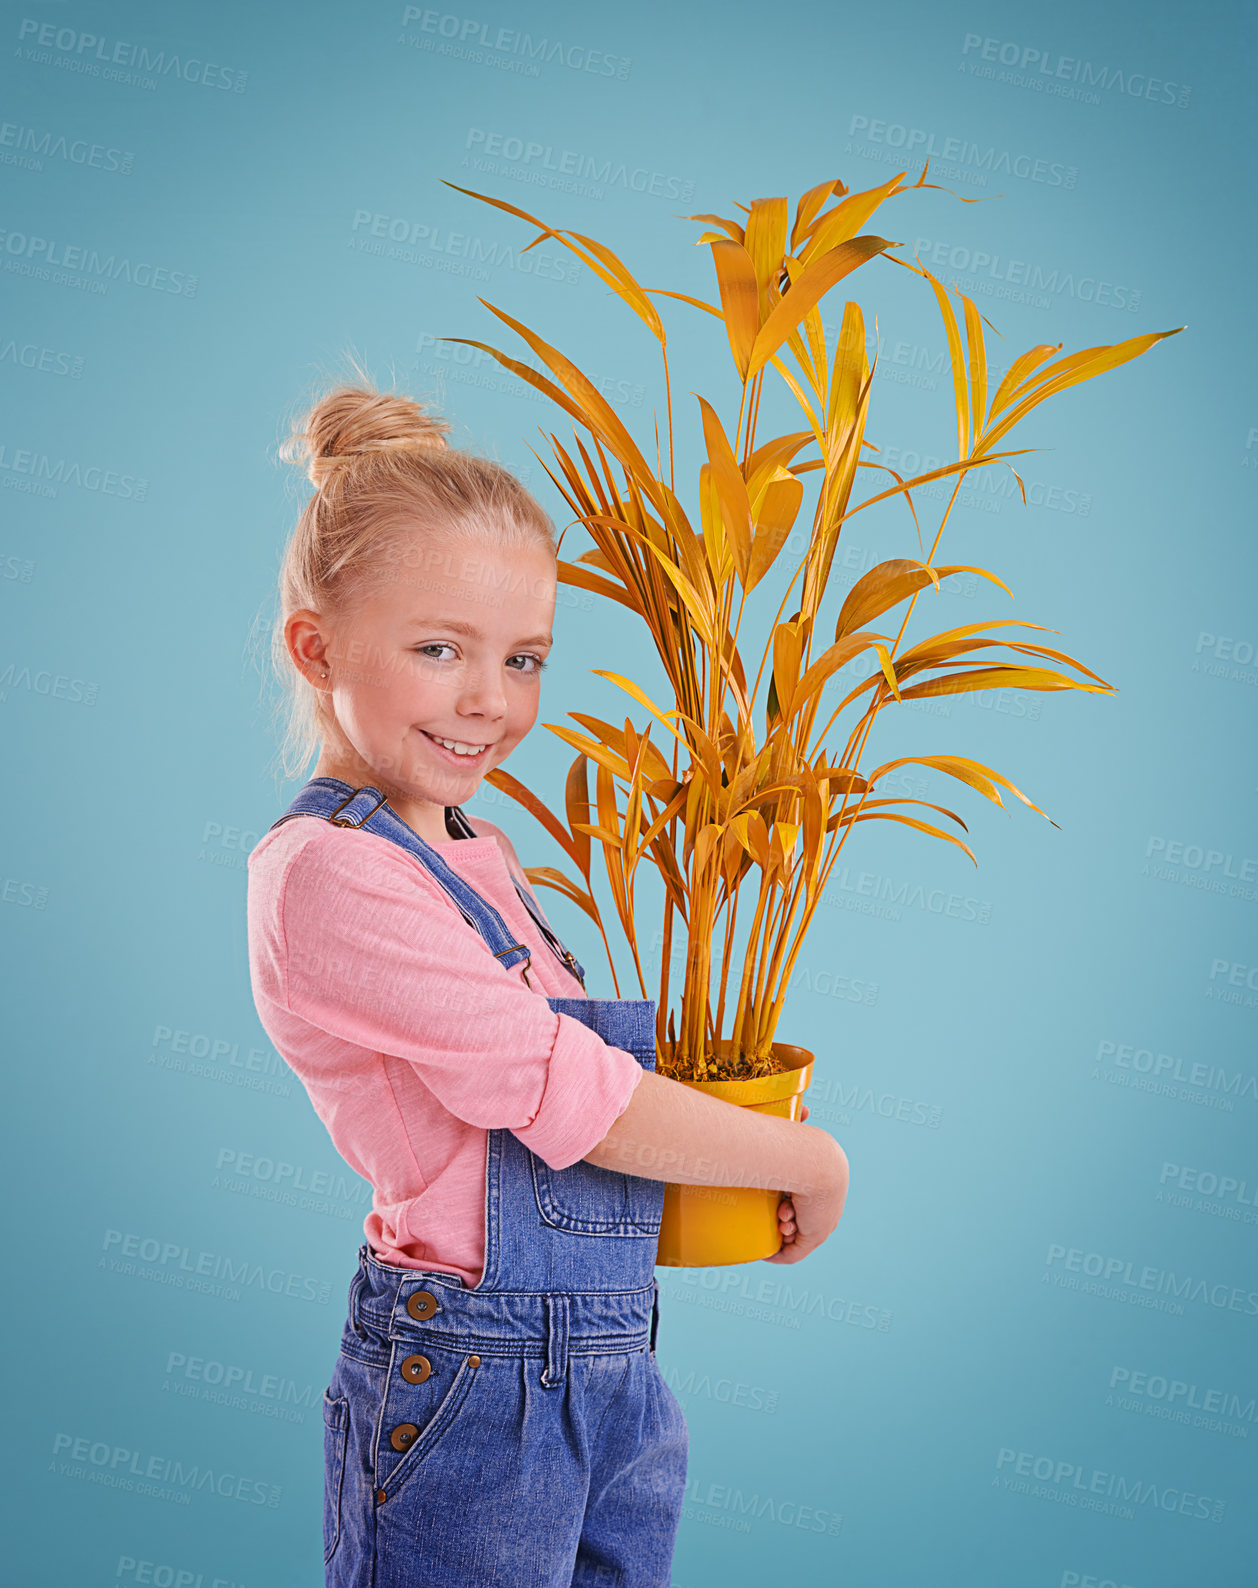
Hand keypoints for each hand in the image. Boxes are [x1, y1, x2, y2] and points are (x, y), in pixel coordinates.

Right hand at [765, 1122, 847, 1265]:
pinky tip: (766, 1249)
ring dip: (782, 1231)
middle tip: (778, 1209)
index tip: (779, 1197)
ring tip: (780, 1217)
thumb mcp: (798, 1133)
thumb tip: (806, 1109)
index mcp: (830, 1184)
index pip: (809, 1200)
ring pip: (799, 1236)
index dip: (789, 1200)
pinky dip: (779, 1253)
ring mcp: (823, 1224)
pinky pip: (794, 1253)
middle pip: (804, 1220)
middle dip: (785, 1215)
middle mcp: (829, 1207)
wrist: (815, 1162)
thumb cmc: (801, 1142)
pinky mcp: (814, 1237)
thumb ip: (799, 1119)